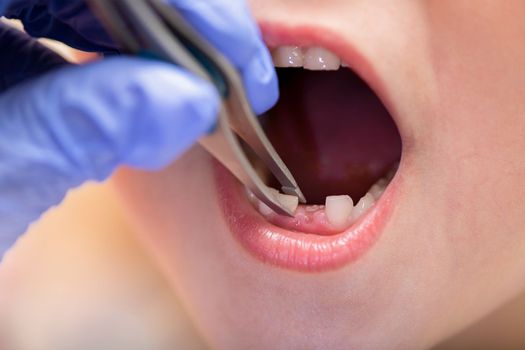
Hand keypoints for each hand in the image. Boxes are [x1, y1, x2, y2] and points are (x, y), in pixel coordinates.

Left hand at [0, 0, 277, 258]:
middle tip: (230, 74)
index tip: (236, 55)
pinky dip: (117, 48)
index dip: (182, 0)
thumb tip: (188, 102)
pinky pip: (61, 12)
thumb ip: (83, 133)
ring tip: (200, 84)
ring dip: (155, 35)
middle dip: (178, 17)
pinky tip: (148, 84)